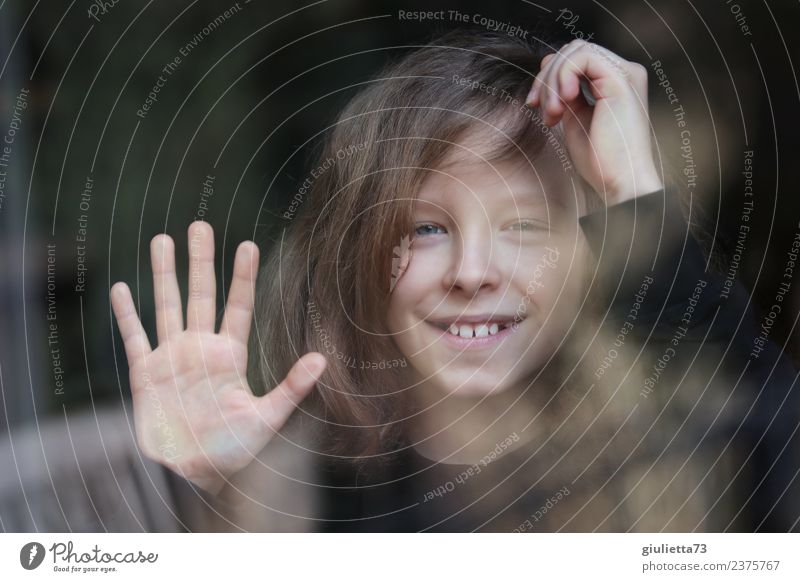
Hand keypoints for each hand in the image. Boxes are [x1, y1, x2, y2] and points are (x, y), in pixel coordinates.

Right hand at [110, 221, 326, 495]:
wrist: (199, 472)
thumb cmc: (236, 448)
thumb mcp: (268, 418)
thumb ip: (292, 387)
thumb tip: (322, 360)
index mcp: (230, 354)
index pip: (237, 306)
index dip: (241, 276)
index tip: (247, 244)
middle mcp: (200, 348)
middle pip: (200, 295)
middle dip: (200, 261)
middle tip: (199, 225)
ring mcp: (172, 358)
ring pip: (166, 306)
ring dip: (163, 274)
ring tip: (161, 239)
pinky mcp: (146, 375)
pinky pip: (134, 339)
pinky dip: (127, 315)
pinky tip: (122, 289)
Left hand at [526, 39, 663, 203]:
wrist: (619, 182)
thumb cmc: (599, 160)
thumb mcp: (574, 118)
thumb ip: (564, 92)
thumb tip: (547, 64)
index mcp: (614, 82)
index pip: (575, 59)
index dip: (549, 76)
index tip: (535, 105)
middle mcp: (624, 73)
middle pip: (573, 50)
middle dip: (547, 77)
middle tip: (541, 111)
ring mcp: (625, 74)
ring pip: (575, 50)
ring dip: (553, 81)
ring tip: (552, 114)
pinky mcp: (620, 79)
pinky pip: (582, 57)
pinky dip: (562, 77)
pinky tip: (562, 104)